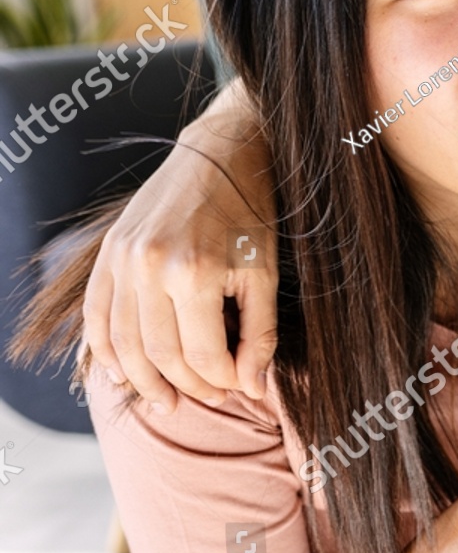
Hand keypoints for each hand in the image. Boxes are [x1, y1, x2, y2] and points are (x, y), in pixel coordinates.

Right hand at [82, 83, 276, 411]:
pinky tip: (122, 374)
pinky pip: (97, 316)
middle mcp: (150, 268)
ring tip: (164, 399)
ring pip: (122, 343)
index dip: (219, 381)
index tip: (235, 388)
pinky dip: (105, 351)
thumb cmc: (252, 214)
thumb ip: (259, 333)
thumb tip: (250, 387)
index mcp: (194, 272)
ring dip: (142, 380)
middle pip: (160, 355)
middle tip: (209, 396)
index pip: (200, 356)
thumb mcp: (266, 272)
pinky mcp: (108, 252)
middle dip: (186, 386)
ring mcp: (122, 260)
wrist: (221, 154)